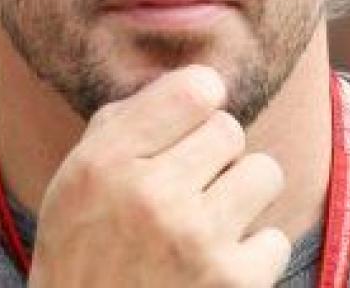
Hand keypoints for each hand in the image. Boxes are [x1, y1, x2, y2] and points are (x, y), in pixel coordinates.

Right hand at [28, 66, 289, 286]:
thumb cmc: (83, 258)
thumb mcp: (74, 184)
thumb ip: (124, 124)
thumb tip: (194, 81)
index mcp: (105, 164)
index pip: (194, 89)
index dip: (200, 101)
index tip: (192, 123)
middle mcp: (151, 196)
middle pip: (230, 129)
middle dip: (215, 156)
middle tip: (189, 189)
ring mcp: (197, 241)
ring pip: (263, 173)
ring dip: (241, 197)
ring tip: (208, 224)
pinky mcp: (235, 284)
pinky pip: (275, 239)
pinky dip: (251, 257)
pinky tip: (215, 271)